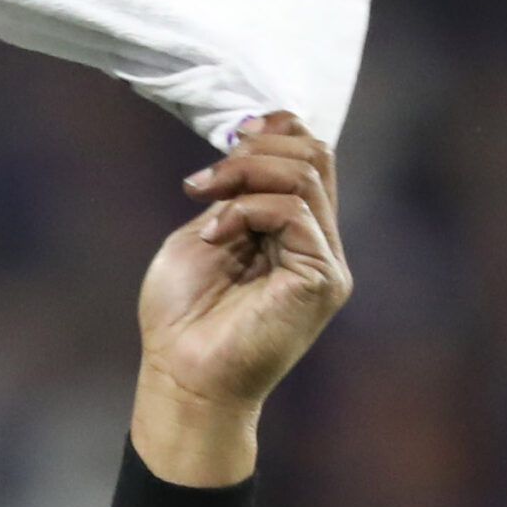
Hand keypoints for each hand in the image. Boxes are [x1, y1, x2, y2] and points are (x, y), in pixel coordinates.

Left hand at [138, 111, 351, 412]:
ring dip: (245, 172)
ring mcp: (325, 262)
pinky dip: (246, 209)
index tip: (231, 133)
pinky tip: (215, 234)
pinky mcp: (322, 279)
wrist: (181, 377)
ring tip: (201, 193)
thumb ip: (234, 193)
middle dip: (256, 149)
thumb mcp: (204, 232)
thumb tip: (249, 144)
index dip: (277, 129)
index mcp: (293, 232)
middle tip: (205, 177)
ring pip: (307, 175)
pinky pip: (294, 212)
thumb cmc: (182, 317)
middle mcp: (318, 243)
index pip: (311, 156)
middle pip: (316, 155)